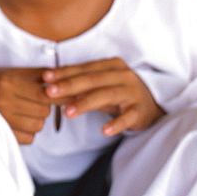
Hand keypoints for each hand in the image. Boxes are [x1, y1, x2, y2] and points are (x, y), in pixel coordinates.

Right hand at [0, 67, 54, 143]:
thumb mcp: (8, 71)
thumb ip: (35, 73)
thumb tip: (61, 76)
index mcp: (8, 82)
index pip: (45, 94)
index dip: (57, 96)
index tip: (61, 96)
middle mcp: (4, 101)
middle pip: (44, 112)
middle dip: (43, 107)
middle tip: (33, 101)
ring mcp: (0, 120)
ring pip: (38, 127)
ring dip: (36, 120)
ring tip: (24, 112)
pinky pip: (28, 139)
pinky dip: (27, 132)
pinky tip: (17, 122)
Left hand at [43, 57, 163, 135]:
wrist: (151, 106)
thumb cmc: (118, 93)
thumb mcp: (100, 85)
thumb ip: (80, 83)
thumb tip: (51, 83)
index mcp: (112, 65)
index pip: (85, 68)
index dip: (65, 72)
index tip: (46, 77)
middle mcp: (124, 75)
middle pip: (93, 80)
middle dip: (69, 85)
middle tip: (50, 92)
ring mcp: (133, 92)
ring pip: (107, 96)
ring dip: (86, 103)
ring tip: (68, 112)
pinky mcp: (141, 111)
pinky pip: (128, 118)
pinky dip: (116, 124)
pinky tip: (104, 131)